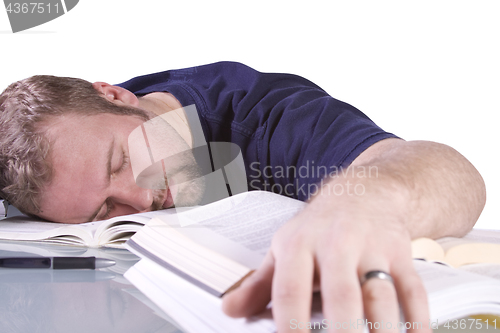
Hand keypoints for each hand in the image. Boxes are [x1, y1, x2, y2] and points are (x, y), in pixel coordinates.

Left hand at [222, 184, 430, 332]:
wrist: (364, 191)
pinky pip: (412, 290)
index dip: (288, 322)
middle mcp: (335, 244)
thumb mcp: (285, 247)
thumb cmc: (319, 226)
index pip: (289, 288)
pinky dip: (417, 320)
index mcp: (299, 245)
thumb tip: (230, 309)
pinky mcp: (400, 254)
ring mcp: (372, 249)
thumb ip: (260, 283)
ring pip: (379, 295)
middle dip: (342, 331)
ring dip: (381, 331)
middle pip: (340, 294)